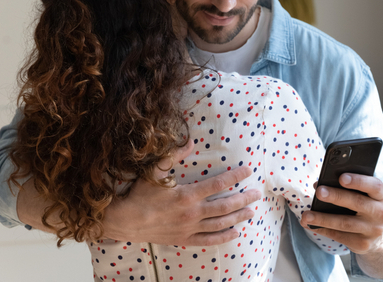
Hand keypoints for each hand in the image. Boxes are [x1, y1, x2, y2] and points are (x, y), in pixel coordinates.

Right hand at [103, 140, 261, 245]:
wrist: (125, 220)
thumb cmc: (140, 194)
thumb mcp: (154, 171)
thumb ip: (173, 156)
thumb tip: (191, 142)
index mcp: (187, 195)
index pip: (218, 184)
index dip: (235, 176)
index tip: (248, 170)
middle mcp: (192, 213)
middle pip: (225, 206)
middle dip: (243, 199)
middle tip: (256, 194)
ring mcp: (189, 228)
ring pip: (220, 223)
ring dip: (238, 217)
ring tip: (251, 212)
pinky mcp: (185, 239)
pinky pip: (209, 240)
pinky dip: (223, 237)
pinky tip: (235, 233)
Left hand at [300, 173, 382, 253]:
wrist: (378, 235)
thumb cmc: (364, 205)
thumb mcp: (364, 194)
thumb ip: (347, 186)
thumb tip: (318, 185)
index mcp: (381, 195)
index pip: (374, 186)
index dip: (358, 181)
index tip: (341, 177)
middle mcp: (381, 213)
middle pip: (358, 203)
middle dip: (336, 197)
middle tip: (319, 192)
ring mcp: (373, 230)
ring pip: (345, 223)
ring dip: (323, 218)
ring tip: (306, 215)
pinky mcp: (362, 244)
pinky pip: (339, 236)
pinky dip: (322, 229)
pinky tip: (310, 224)